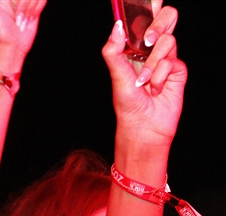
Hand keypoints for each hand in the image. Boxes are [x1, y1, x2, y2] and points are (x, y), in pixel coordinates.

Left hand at [0, 0, 45, 67]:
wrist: (12, 47)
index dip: (19, 2)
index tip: (15, 16)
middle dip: (24, 3)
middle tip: (16, 17)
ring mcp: (24, 1)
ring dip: (30, 8)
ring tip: (20, 20)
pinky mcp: (35, 5)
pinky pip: (42, 0)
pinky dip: (37, 10)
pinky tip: (28, 19)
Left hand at [103, 5, 185, 144]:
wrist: (142, 126)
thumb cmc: (128, 103)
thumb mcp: (117, 75)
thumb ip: (114, 51)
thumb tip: (116, 27)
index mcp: (136, 46)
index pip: (146, 17)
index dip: (151, 3)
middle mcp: (153, 49)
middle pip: (167, 17)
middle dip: (158, 24)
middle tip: (148, 40)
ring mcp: (167, 58)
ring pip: (168, 41)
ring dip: (153, 63)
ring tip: (144, 82)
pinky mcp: (178, 70)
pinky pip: (172, 62)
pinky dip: (160, 75)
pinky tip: (155, 89)